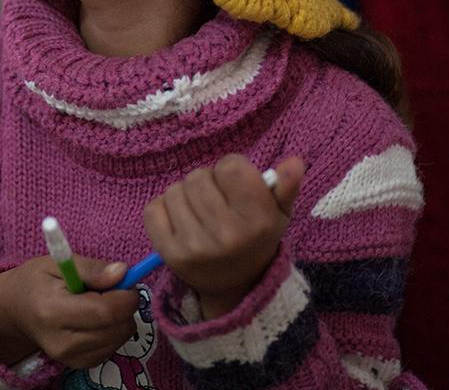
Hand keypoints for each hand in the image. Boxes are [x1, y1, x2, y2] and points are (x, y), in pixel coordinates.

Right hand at [0, 256, 139, 368]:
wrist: (15, 311)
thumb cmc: (36, 281)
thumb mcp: (58, 263)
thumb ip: (91, 268)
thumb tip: (123, 273)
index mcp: (53, 311)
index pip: (104, 313)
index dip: (125, 297)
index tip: (126, 281)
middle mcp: (62, 342)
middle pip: (115, 329)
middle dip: (125, 306)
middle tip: (114, 288)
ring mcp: (69, 358)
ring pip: (118, 339)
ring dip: (121, 319)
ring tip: (100, 303)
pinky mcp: (78, 365)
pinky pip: (112, 349)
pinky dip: (113, 332)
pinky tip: (97, 320)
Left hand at [143, 155, 304, 318]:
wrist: (235, 286)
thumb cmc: (256, 239)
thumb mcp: (278, 214)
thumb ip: (287, 186)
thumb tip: (294, 161)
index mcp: (258, 220)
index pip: (231, 167)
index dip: (232, 169)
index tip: (236, 185)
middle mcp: (227, 234)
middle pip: (199, 176)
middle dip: (207, 182)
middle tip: (217, 202)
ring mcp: (195, 246)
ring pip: (175, 190)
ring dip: (185, 195)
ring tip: (200, 213)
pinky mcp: (170, 254)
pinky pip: (154, 209)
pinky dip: (164, 209)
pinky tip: (181, 221)